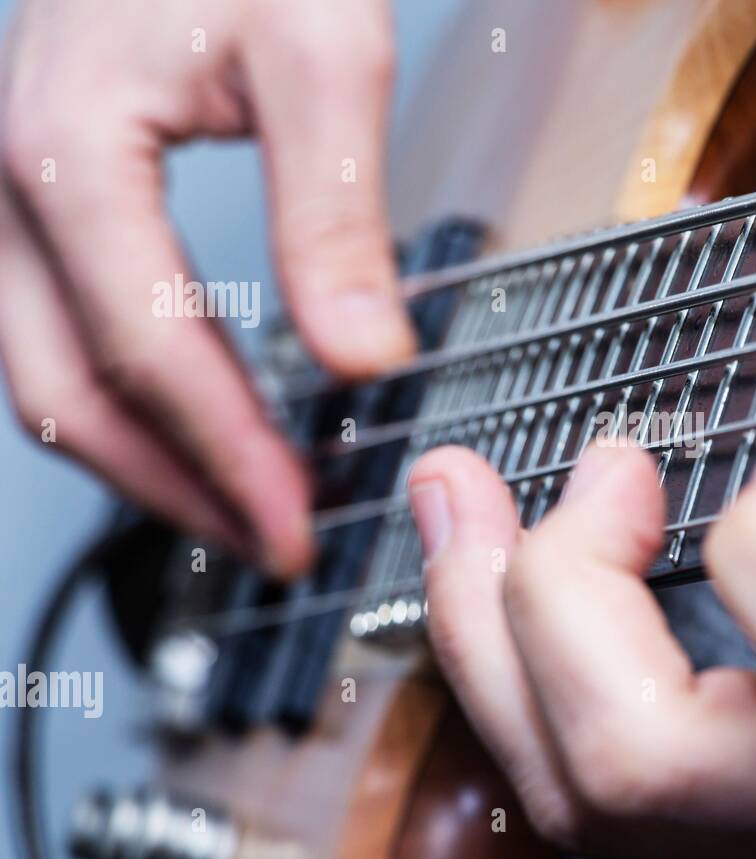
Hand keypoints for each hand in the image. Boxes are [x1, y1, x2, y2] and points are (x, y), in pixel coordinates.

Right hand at [0, 0, 410, 574]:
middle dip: (178, 491)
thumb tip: (362, 358)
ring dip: (146, 465)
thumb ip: (336, 213)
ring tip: (244, 513)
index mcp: (72, 153)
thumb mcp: (321, 54)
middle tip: (274, 549)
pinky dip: (128, 405)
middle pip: (69, 392)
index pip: (148, 353)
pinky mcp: (40, 205)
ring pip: (47, 379)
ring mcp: (9, 200)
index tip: (299, 526)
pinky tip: (202, 430)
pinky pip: (58, 336)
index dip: (229, 459)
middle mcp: (11, 187)